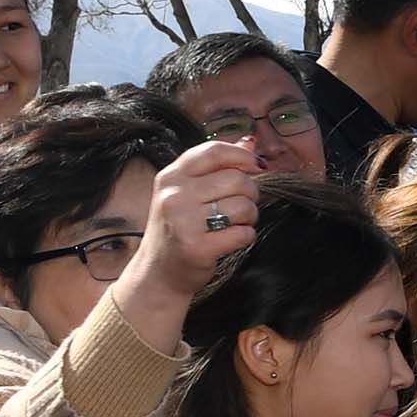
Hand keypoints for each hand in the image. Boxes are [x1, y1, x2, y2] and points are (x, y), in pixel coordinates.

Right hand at [116, 141, 263, 351]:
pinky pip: (242, 234)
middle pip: (236, 179)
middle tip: (243, 207)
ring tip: (237, 224)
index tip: (258, 167)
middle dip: (251, 193)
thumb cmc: (178, 229)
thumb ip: (216, 167)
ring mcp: (183, 221)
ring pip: (243, 206)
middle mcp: (173, 195)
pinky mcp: (197, 247)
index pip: (214, 151)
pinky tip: (232, 240)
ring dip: (249, 217)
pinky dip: (245, 237)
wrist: (157, 273)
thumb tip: (249, 142)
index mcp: (171, 176)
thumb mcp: (187, 192)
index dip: (243, 156)